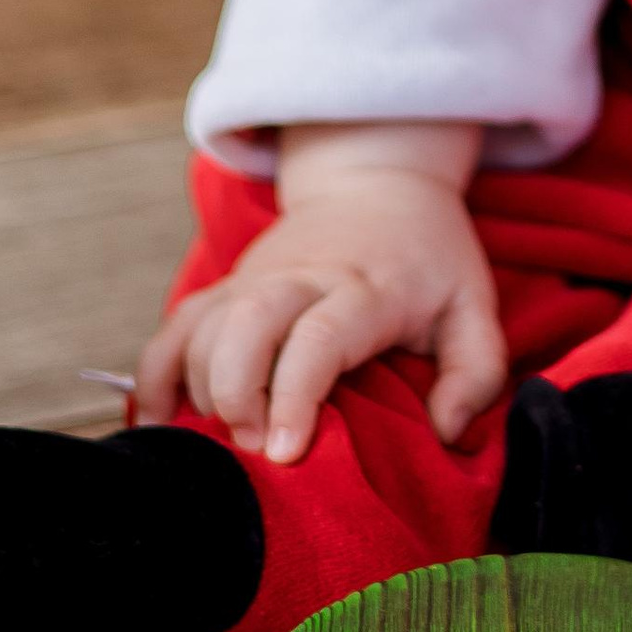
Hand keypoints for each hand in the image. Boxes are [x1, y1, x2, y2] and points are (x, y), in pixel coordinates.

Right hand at [135, 121, 501, 466]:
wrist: (378, 180)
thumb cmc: (430, 257)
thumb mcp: (475, 305)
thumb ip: (474, 373)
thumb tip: (445, 434)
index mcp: (365, 288)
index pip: (319, 336)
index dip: (295, 394)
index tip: (287, 451)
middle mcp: (301, 277)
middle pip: (246, 325)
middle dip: (237, 395)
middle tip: (256, 450)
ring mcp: (255, 279)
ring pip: (203, 327)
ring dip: (201, 390)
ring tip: (229, 440)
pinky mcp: (228, 286)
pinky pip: (176, 326)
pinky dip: (156, 375)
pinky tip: (158, 422)